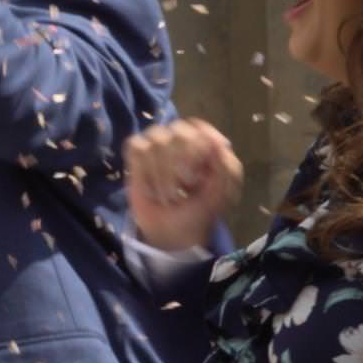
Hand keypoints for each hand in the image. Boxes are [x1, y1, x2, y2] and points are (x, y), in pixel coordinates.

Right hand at [123, 118, 242, 251]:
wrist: (171, 233)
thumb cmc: (198, 210)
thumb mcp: (220, 194)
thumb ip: (227, 168)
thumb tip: (221, 144)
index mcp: (206, 145)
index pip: (201, 129)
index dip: (199, 151)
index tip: (201, 177)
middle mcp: (181, 138)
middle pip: (178, 132)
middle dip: (183, 166)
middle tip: (185, 187)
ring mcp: (156, 144)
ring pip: (157, 142)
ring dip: (163, 176)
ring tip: (168, 195)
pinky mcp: (136, 155)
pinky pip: (138, 148)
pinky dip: (145, 172)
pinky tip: (150, 188)